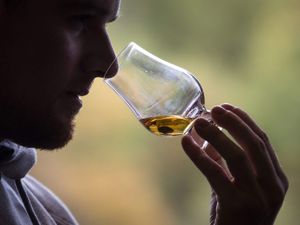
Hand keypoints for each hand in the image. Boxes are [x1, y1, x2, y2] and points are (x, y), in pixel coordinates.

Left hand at [181, 104, 287, 224]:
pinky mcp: (237, 206)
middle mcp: (272, 187)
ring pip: (238, 156)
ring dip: (217, 135)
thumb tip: (204, 132)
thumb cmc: (236, 213)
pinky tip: (186, 142)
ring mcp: (257, 197)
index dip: (244, 121)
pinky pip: (216, 173)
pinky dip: (199, 155)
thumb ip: (223, 159)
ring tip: (199, 122)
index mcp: (276, 178)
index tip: (227, 107)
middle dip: (234, 123)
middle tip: (215, 109)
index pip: (262, 141)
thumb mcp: (236, 183)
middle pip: (254, 144)